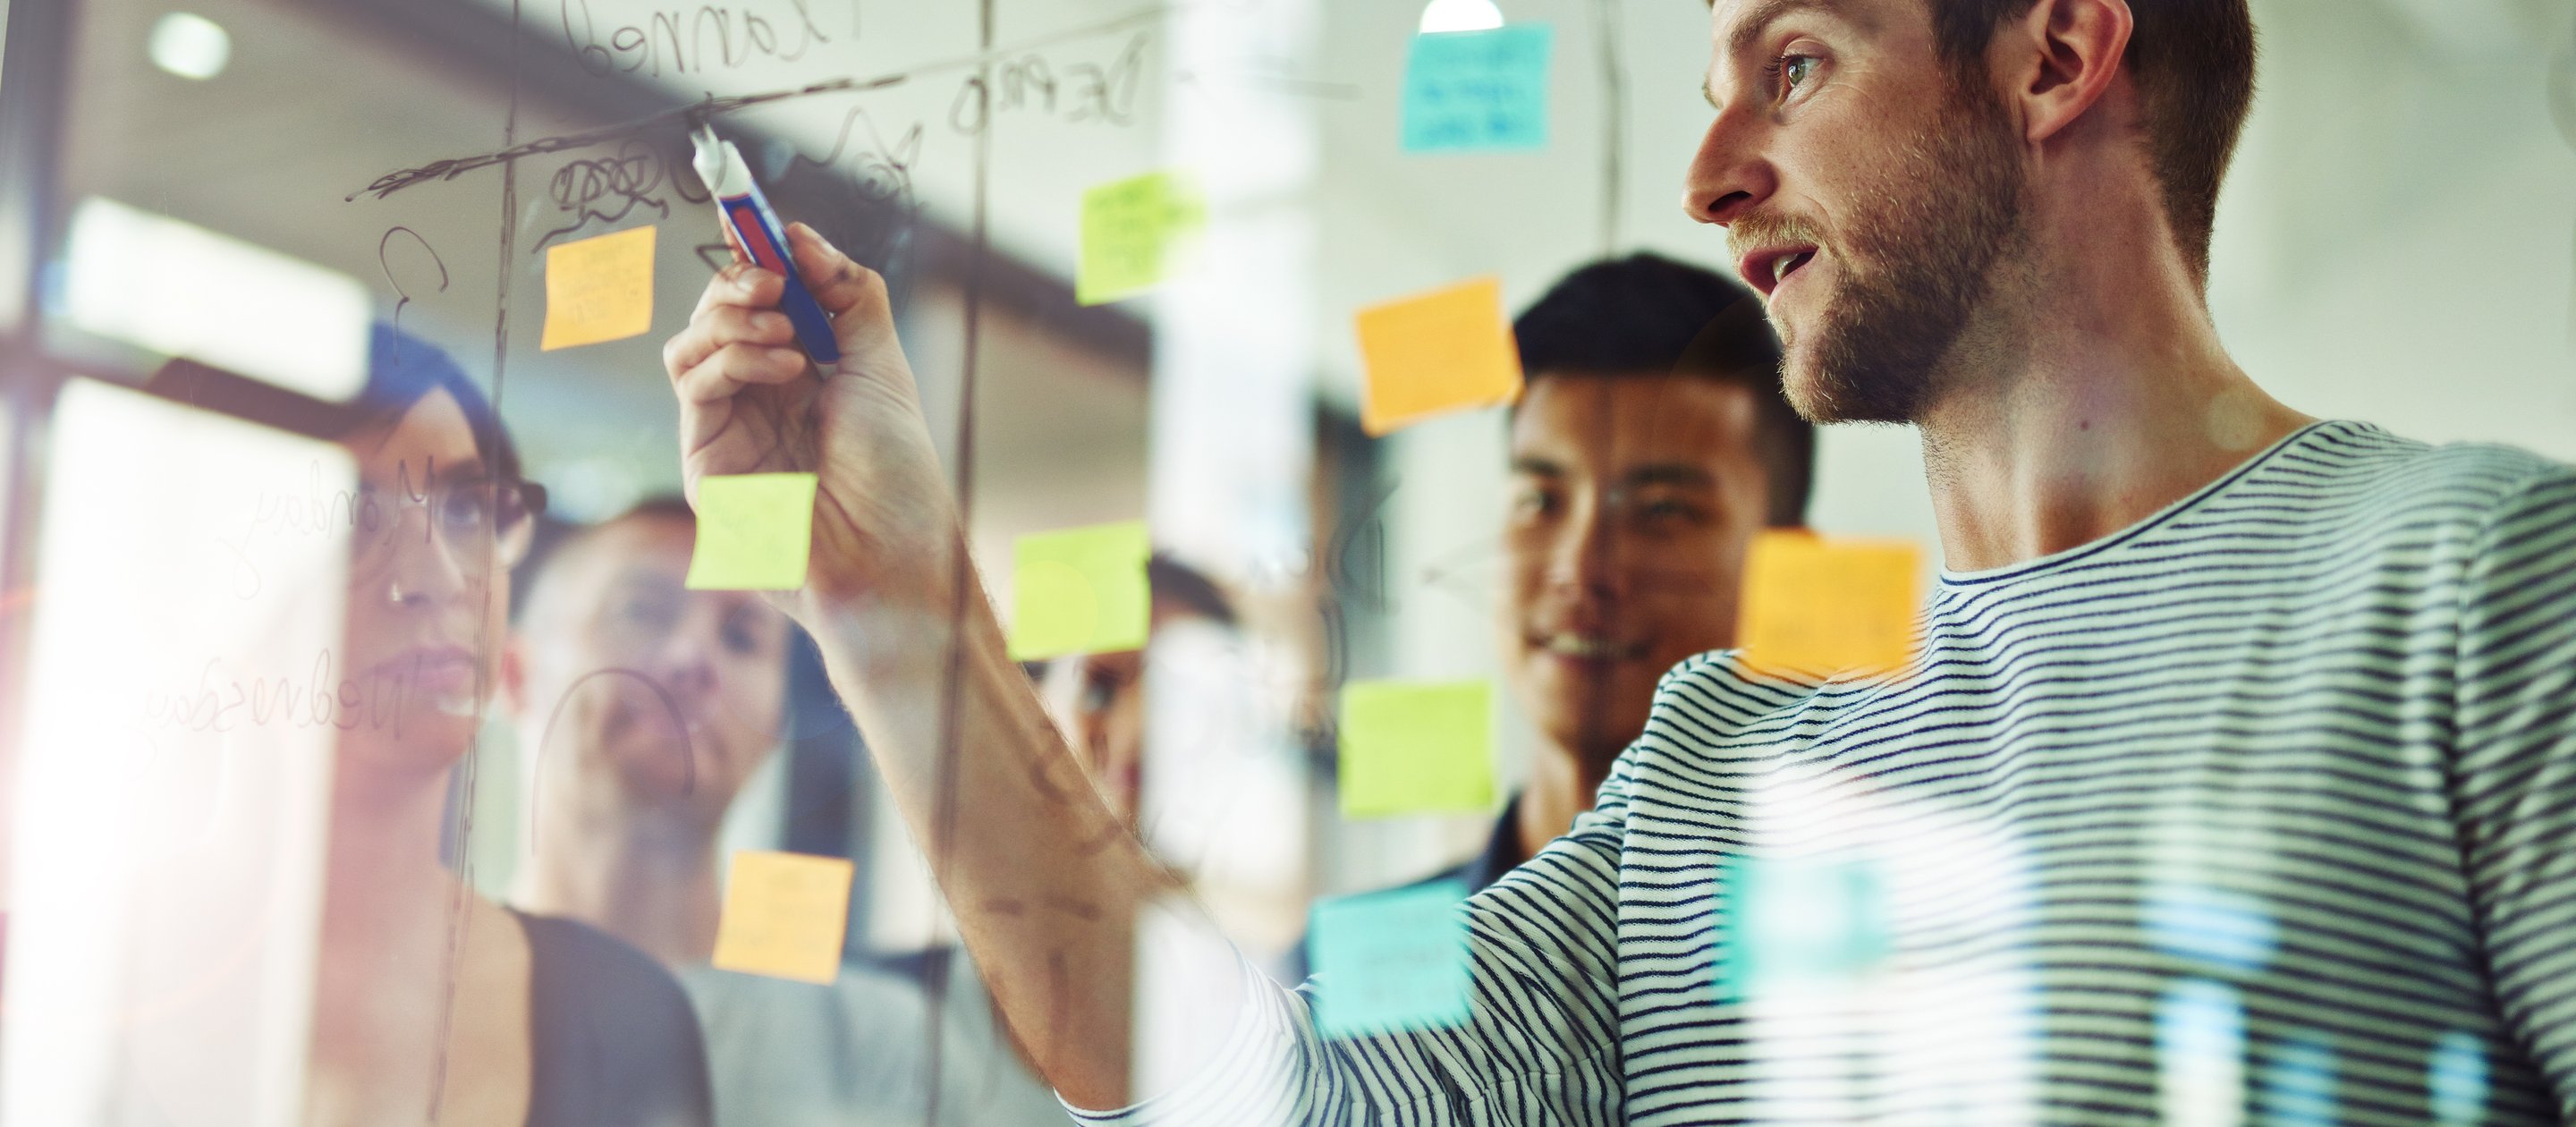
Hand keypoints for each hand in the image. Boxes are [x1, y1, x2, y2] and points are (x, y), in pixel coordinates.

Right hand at [661, 223, 959, 619]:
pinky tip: (783, 366)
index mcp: (800, 375)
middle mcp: (758, 399)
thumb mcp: (881, 365)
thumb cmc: (897, 472)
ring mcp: (728, 430)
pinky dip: (732, 357)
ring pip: (690, 344)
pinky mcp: (705, 461)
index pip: (758, 300)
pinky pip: (693, 385)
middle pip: (716, 314)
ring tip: (786, 330)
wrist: (892, 554)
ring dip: (732, 318)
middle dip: (739, 280)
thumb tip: (798, 234)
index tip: (751, 216)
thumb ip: (846, 295)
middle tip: (776, 280)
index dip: (751, 256)